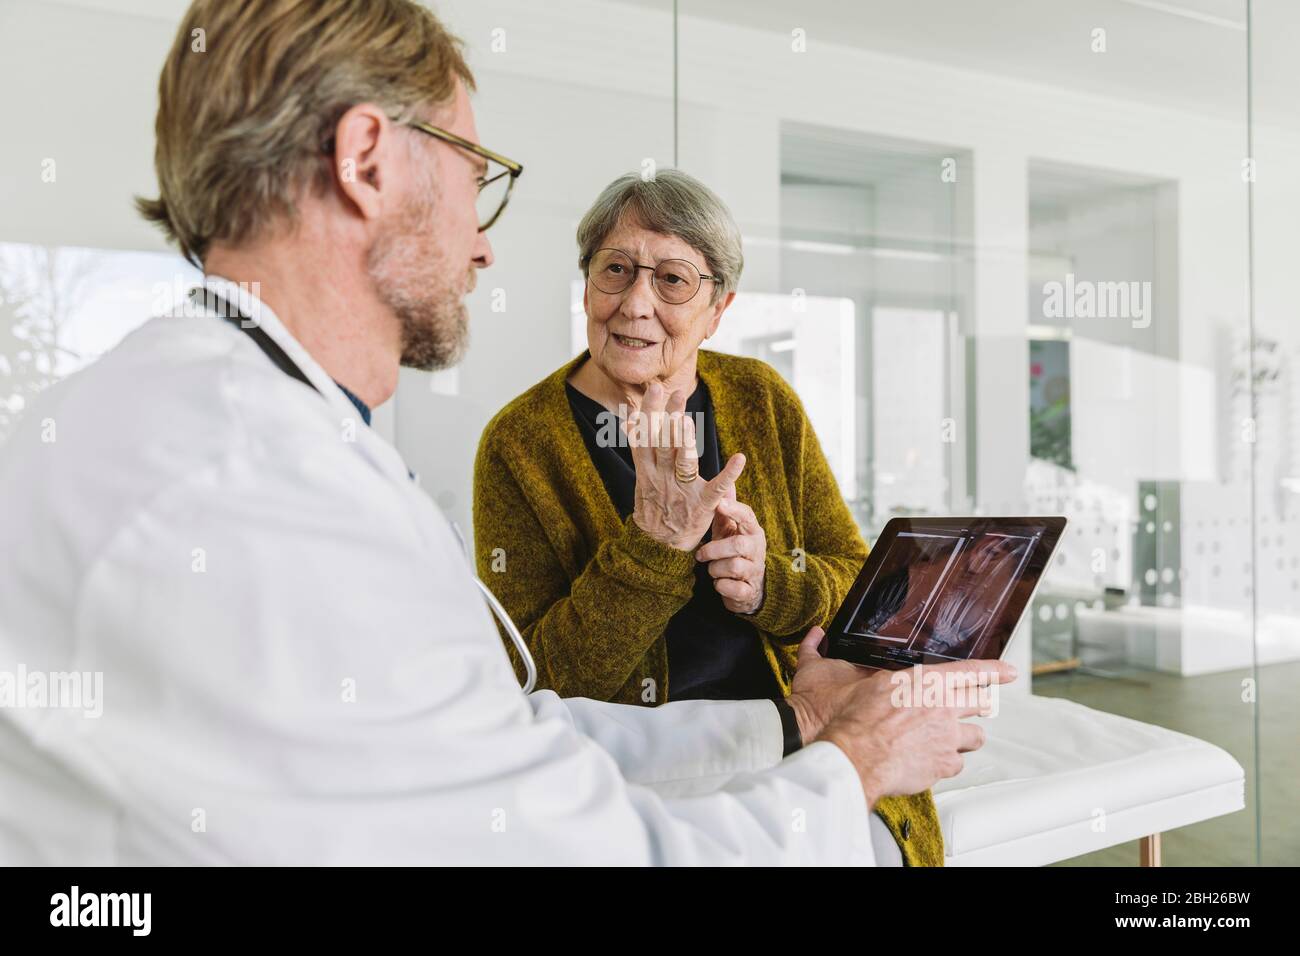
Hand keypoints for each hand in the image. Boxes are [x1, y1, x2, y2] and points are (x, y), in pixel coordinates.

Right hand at [626, 381, 744, 550]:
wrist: (657, 551)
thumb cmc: (654, 511)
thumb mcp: (641, 480)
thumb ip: (641, 450)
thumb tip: (632, 420)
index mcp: (648, 471)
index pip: (647, 437)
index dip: (650, 413)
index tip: (654, 389)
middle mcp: (663, 478)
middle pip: (664, 443)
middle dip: (668, 417)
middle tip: (674, 391)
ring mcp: (682, 491)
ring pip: (682, 462)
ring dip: (684, 442)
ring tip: (688, 422)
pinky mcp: (702, 505)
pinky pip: (718, 487)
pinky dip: (729, 474)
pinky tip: (739, 458)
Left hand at [695, 494, 765, 614]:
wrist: (749, 588)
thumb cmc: (734, 553)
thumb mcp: (730, 531)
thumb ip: (726, 511)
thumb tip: (725, 483)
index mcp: (753, 532)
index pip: (747, 516)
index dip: (734, 509)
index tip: (719, 504)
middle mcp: (757, 550)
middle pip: (738, 544)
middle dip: (715, 549)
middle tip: (700, 555)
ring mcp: (755, 571)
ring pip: (733, 566)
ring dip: (715, 569)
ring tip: (712, 569)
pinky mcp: (749, 591)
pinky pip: (733, 588)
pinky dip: (721, 586)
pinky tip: (719, 583)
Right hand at [786, 628, 1016, 807]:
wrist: (852, 755)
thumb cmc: (848, 718)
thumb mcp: (844, 678)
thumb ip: (840, 659)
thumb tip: (822, 639)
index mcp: (923, 681)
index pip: (970, 670)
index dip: (994, 669)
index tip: (1010, 670)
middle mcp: (941, 707)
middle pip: (979, 703)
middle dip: (980, 704)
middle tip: (976, 706)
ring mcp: (945, 737)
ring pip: (975, 736)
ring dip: (965, 736)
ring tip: (951, 738)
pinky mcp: (942, 764)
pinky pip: (957, 763)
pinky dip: (948, 762)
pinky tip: (933, 760)